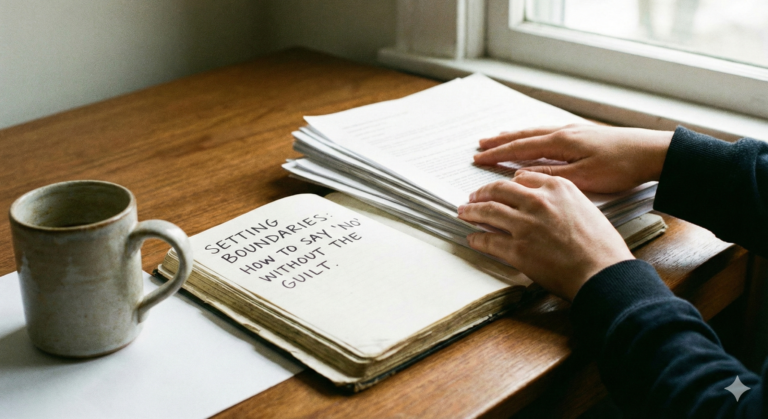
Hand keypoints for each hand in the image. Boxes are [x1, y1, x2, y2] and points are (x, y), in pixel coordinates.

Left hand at [458, 171, 633, 300]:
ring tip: (463, 212)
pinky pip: (489, 241)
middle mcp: (538, 201)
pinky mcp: (517, 249)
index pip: (522, 178)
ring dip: (471, 212)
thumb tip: (546, 203)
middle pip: (499, 190)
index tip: (500, 188)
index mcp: (558, 188)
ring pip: (488, 211)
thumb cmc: (601, 246)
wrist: (603, 272)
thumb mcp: (585, 208)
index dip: (507, 184)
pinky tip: (472, 239)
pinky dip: (477, 239)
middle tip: (473, 197)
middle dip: (482, 192)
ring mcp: (525, 225)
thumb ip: (563, 200)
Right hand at [473, 124, 673, 193]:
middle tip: (479, 145)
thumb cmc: (621, 167)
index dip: (497, 155)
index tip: (477, 159)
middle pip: (523, 136)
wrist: (653, 152)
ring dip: (514, 136)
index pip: (520, 148)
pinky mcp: (584, 134)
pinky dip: (532, 135)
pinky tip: (533, 138)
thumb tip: (522, 176)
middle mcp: (564, 132)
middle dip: (499, 142)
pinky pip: (548, 132)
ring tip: (498, 138)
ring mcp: (574, 131)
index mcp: (561, 142)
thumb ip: (551, 176)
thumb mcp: (583, 179)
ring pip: (535, 132)